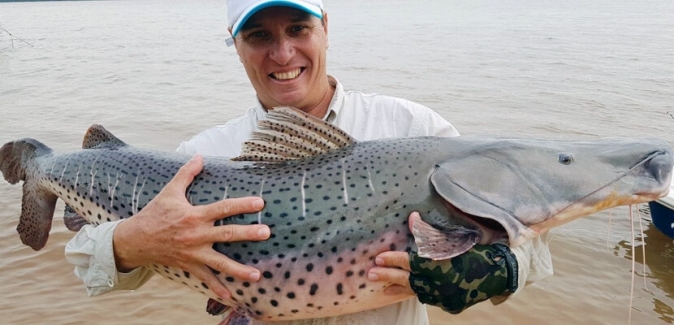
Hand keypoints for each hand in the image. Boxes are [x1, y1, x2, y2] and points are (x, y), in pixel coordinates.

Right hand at [112, 154, 269, 298]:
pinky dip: (217, 288)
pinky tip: (231, 296)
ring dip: (239, 270)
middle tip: (266, 233)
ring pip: (219, 263)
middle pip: (226, 234)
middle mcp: (196, 235)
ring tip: (257, 275)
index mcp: (194, 215)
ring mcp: (193, 253)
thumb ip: (187, 174)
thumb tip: (199, 155)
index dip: (241, 205)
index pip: (222, 208)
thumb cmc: (155, 213)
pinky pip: (205, 278)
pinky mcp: (189, 265)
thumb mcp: (169, 191)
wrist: (135, 239)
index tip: (260, 203)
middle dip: (248, 234)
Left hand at [369, 212, 518, 313]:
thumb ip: (428, 233)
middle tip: (370, 274)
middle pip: (409, 280)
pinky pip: (430, 299)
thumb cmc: (474, 251)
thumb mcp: (451, 239)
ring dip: (400, 289)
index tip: (378, 258)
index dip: (394, 260)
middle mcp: (441, 283)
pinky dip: (420, 294)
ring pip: (418, 292)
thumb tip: (412, 216)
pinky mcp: (450, 306)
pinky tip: (408, 292)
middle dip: (389, 276)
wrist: (499, 273)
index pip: (411, 262)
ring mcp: (445, 297)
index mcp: (441, 265)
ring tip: (383, 289)